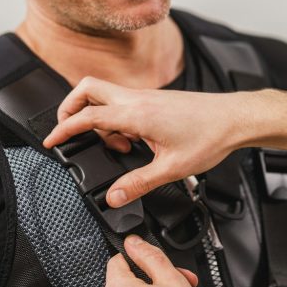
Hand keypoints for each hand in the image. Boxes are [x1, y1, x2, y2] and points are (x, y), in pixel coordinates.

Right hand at [42, 77, 247, 205]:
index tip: (51, 141)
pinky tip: (132, 143)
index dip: (63, 129)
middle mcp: (138, 99)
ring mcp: (146, 97)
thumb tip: (114, 197)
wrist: (235, 119)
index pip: (86, 116)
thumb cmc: (210, 136)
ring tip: (114, 148)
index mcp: (136, 114)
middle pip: (87, 89)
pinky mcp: (155, 100)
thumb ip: (138, 184)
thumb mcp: (172, 168)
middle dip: (70, 108)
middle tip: (69, 133)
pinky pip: (123, 104)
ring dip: (98, 118)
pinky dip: (117, 120)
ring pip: (106, 96)